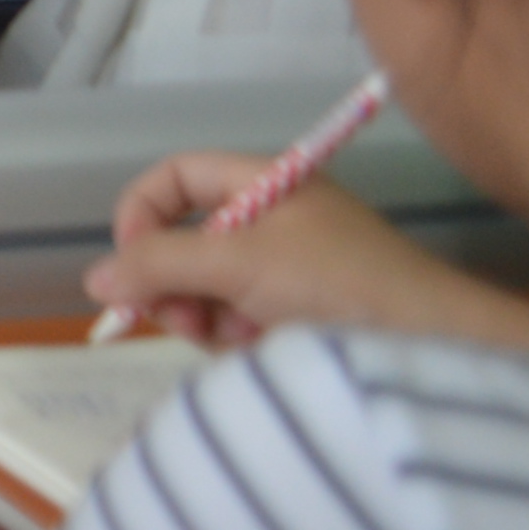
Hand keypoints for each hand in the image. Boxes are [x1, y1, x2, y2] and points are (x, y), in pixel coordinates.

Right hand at [89, 164, 528, 354]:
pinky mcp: (304, 317)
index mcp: (267, 184)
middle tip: (179, 317)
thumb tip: (94, 280)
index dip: (142, 212)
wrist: (434, 347)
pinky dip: (236, 338)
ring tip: (233, 338)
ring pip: (208, 289)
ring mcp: (290, 272)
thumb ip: (159, 266)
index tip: (129, 262)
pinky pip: (239, 321)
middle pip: (186, 240)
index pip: (177, 177)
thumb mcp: (240, 263)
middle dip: (173, 281)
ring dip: (205, 315)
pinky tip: (259, 352)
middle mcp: (276, 222)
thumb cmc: (339, 284)